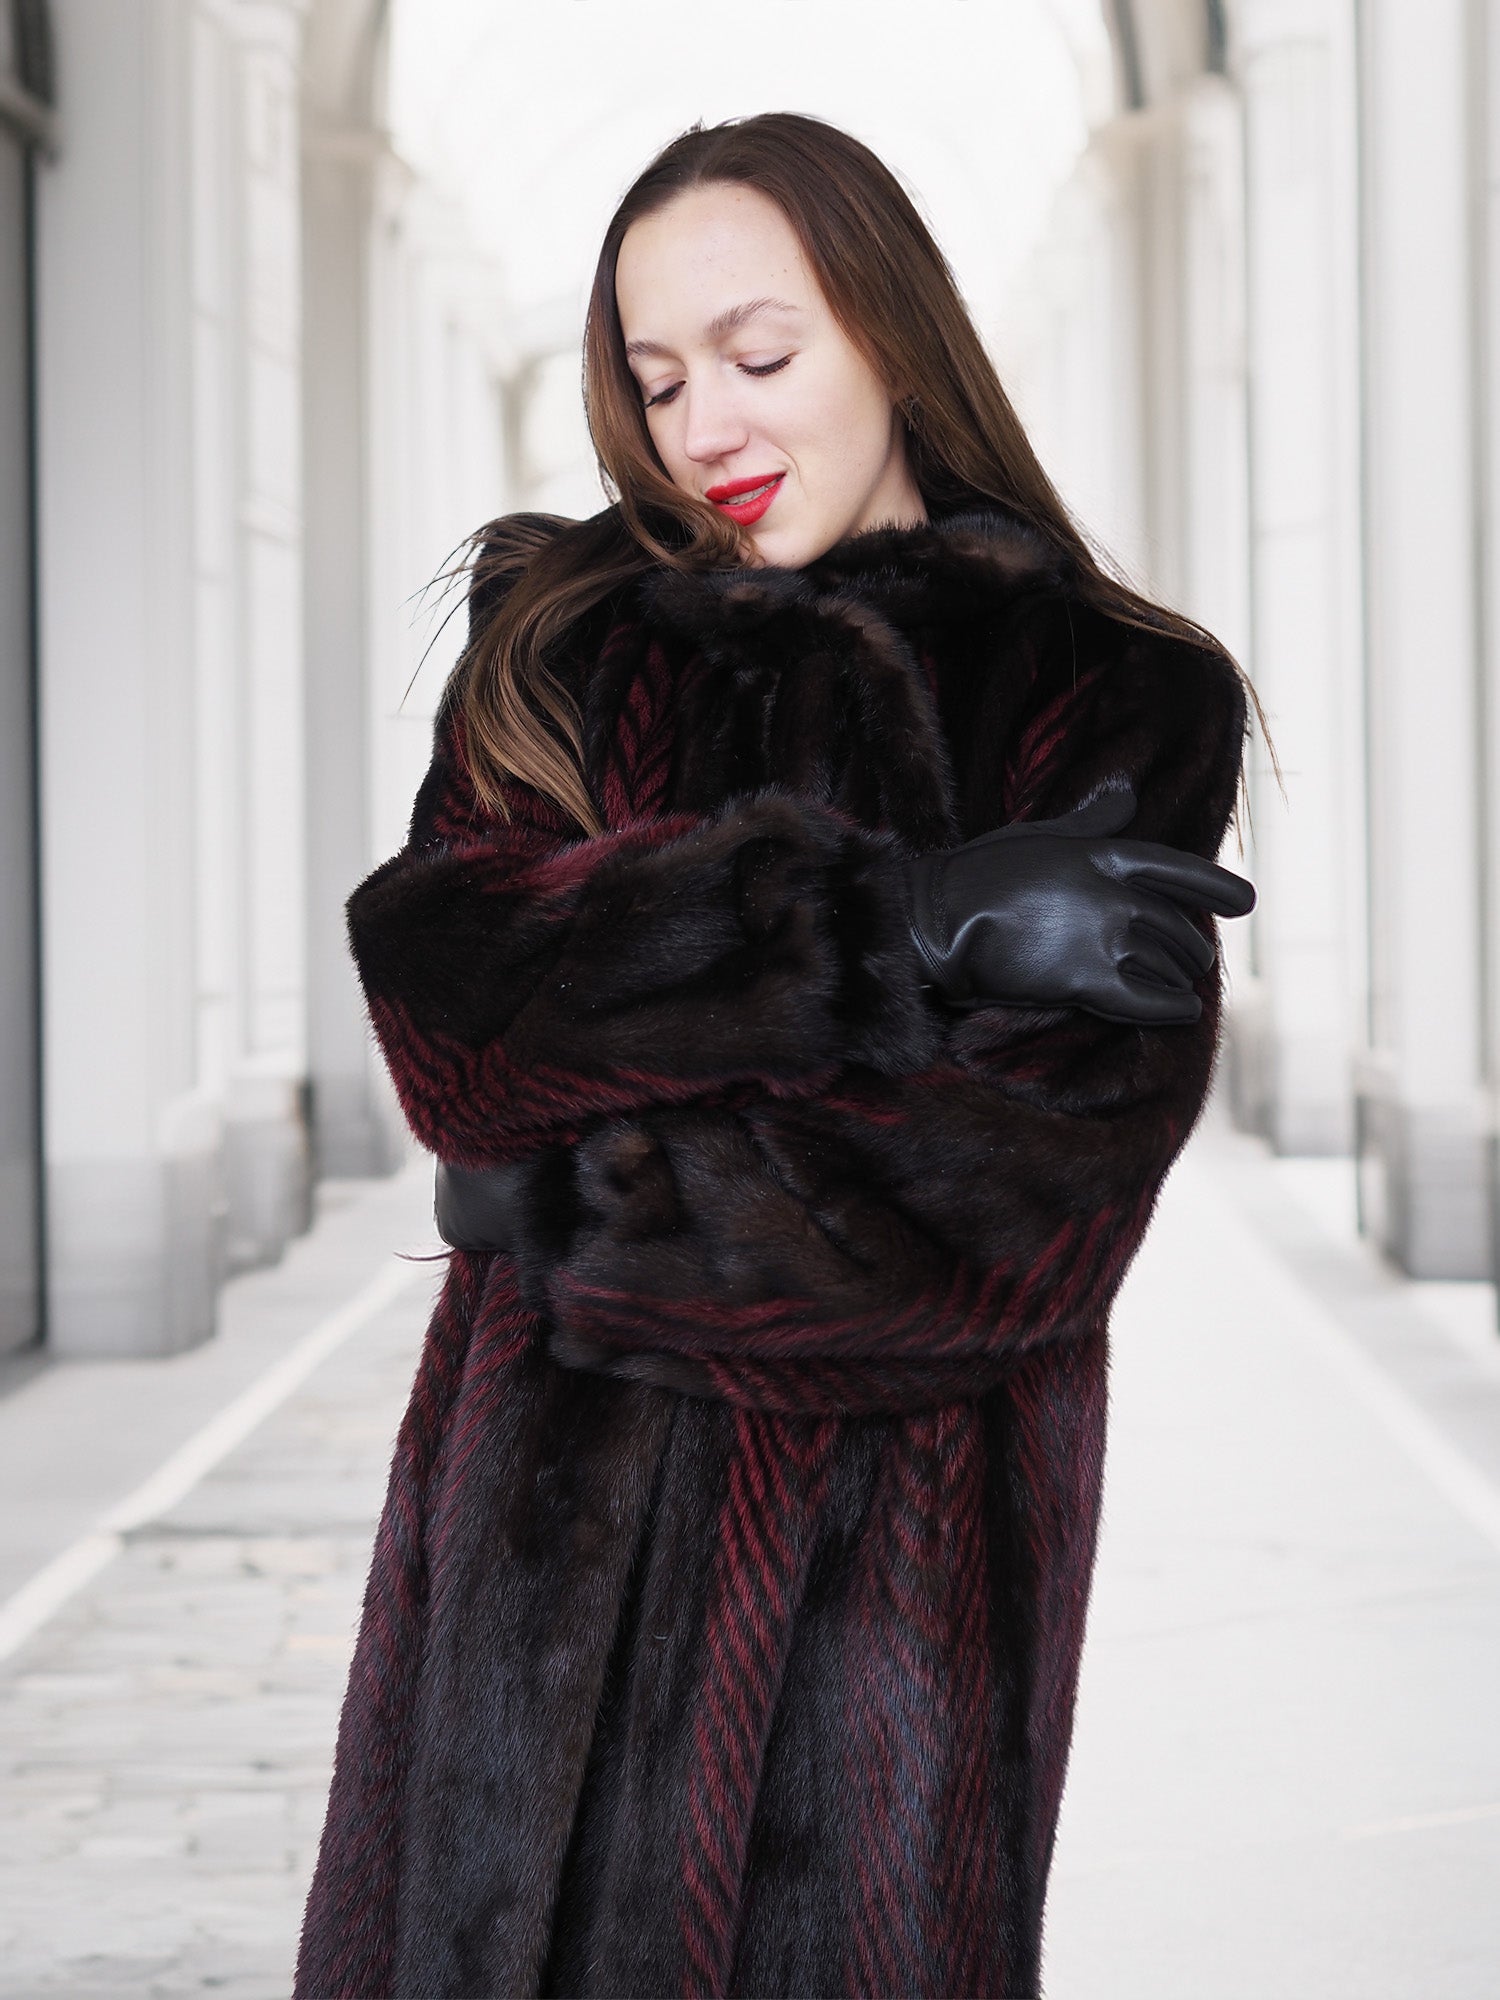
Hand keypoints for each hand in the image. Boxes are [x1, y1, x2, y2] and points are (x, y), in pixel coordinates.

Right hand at [898, 784, 1255, 1024]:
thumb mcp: (1040, 834)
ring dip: (1180, 977)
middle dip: (1190, 947)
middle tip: (1192, 960)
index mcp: (1104, 855)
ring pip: (1168, 964)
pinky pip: (1149, 1001)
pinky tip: (1182, 1010)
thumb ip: (1091, 820)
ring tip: (1181, 985)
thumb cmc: (979, 874)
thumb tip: (1125, 791)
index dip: (1218, 888)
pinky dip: (1172, 1008)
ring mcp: (1104, 939)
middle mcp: (1114, 895)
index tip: (1246, 903)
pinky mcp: (1087, 982)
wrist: (936, 920)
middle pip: (1178, 927)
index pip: (1180, 871)